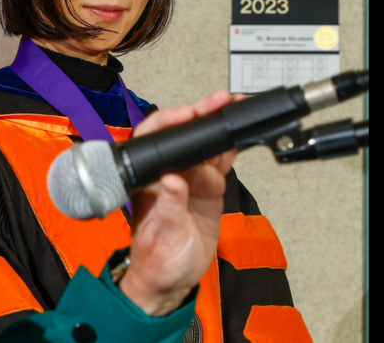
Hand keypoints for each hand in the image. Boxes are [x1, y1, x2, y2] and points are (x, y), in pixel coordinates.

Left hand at [118, 89, 244, 315]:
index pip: (153, 140)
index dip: (169, 121)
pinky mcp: (207, 190)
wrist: (171, 281)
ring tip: (232, 108)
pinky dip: (229, 149)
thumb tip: (173, 182)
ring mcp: (188, 180)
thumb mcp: (161, 235)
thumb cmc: (155, 260)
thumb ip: (168, 208)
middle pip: (181, 136)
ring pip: (203, 146)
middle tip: (218, 101)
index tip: (188, 113)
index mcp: (146, 180)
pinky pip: (218, 164)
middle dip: (199, 115)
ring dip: (216, 126)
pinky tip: (238, 136)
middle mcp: (166, 174)